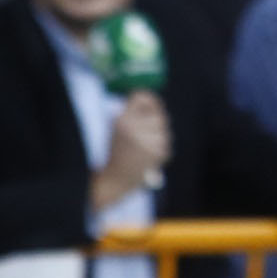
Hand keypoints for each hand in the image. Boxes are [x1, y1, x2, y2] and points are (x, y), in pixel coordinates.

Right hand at [93, 92, 171, 208]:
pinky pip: (165, 144)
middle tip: (145, 130)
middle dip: (154, 121)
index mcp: (121, 120)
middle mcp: (135, 128)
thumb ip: (130, 113)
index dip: (148, 100)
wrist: (112, 181)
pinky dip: (158, 149)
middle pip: (159, 114)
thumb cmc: (111, 153)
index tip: (147, 104)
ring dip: (157, 136)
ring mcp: (147, 141)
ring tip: (143, 146)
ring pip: (164, 130)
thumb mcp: (113, 129)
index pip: (143, 97)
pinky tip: (145, 156)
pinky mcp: (157, 154)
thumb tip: (148, 99)